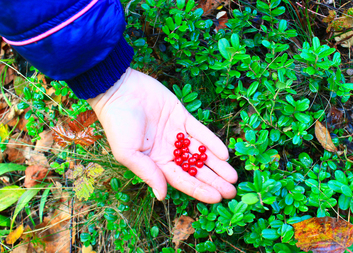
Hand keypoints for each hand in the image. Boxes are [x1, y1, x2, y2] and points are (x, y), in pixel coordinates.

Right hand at [87, 68, 237, 202]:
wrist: (118, 90)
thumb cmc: (118, 124)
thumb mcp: (128, 153)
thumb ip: (148, 173)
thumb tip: (163, 196)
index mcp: (156, 162)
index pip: (182, 180)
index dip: (200, 190)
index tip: (217, 198)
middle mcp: (169, 150)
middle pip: (196, 169)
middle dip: (214, 180)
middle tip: (232, 192)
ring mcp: (177, 134)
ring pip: (201, 152)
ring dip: (218, 165)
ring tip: (234, 176)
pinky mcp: (182, 116)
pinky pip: (201, 132)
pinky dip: (212, 142)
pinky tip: (224, 154)